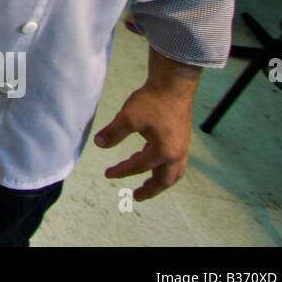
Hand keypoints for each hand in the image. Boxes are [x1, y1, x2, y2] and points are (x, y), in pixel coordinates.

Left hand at [93, 83, 194, 200]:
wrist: (173, 85)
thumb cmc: (151, 101)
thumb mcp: (128, 117)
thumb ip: (113, 133)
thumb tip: (99, 144)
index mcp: (164, 152)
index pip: (138, 166)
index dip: (121, 171)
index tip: (107, 174)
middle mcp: (177, 154)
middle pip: (164, 180)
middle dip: (150, 190)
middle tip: (136, 196)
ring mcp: (182, 147)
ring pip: (173, 173)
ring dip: (160, 181)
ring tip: (146, 184)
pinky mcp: (182, 139)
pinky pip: (175, 162)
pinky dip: (162, 167)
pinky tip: (148, 158)